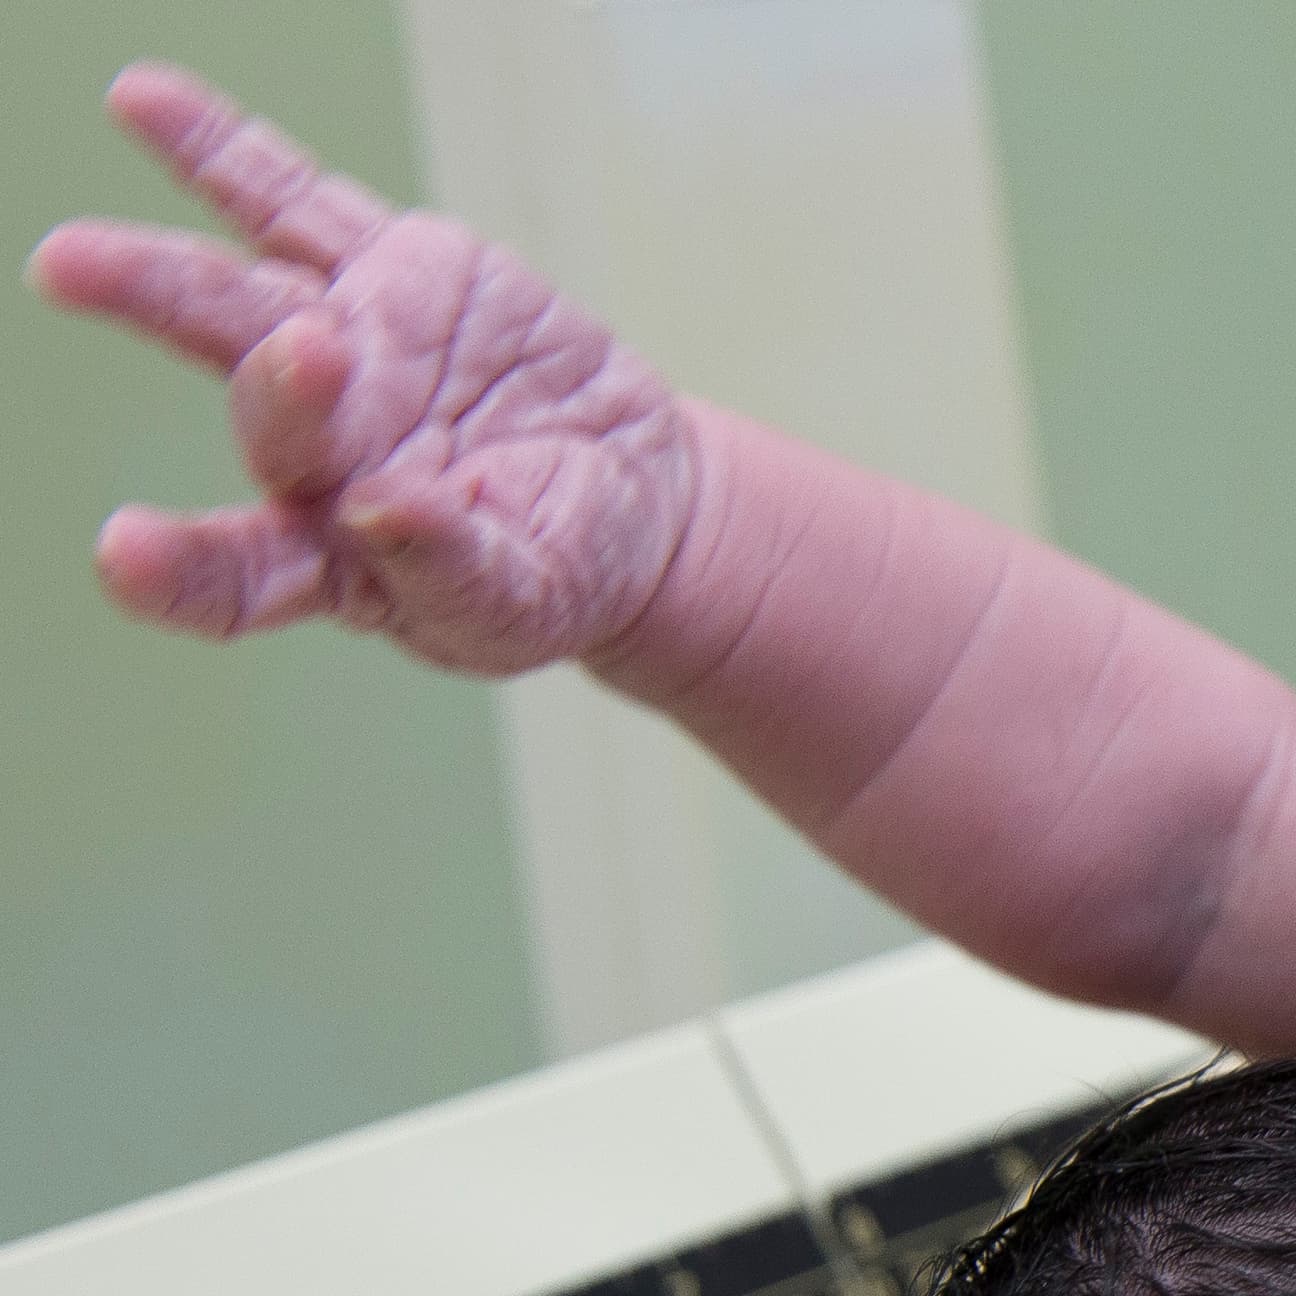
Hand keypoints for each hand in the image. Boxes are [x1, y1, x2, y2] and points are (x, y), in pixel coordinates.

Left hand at [26, 61, 696, 676]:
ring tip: (77, 259)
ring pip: (240, 308)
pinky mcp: (383, 268)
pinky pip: (289, 202)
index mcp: (334, 557)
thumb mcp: (526, 598)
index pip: (243, 574)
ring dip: (159, 279)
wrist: (625, 490)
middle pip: (263, 415)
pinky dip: (218, 150)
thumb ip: (455, 568)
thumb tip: (382, 509)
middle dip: (273, 388)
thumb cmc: (558, 570)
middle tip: (305, 354)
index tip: (128, 552)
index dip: (184, 569)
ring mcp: (345, 349)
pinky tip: (143, 102)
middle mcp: (318, 449)